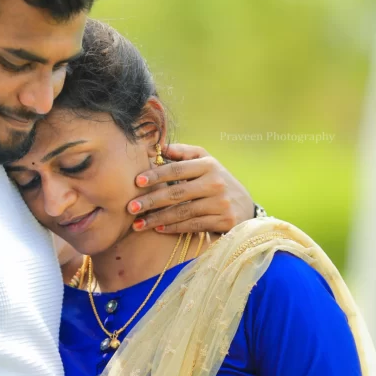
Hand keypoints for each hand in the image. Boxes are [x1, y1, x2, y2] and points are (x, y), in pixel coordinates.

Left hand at [127, 144, 253, 235]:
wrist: (245, 205)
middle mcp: (215, 183)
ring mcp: (220, 203)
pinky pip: (193, 225)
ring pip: (182, 212)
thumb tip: (157, 147)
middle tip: (130, 207)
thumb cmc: (217, 180)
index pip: (177, 169)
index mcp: (209, 165)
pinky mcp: (223, 221)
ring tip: (138, 224)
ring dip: (157, 219)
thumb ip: (184, 153)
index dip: (156, 175)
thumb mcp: (206, 161)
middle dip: (151, 201)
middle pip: (177, 193)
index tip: (137, 181)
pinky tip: (158, 229)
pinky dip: (174, 228)